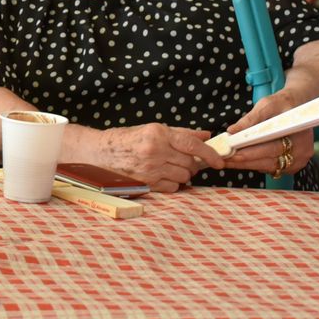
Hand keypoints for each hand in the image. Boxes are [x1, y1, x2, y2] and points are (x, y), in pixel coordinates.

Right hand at [89, 123, 226, 192]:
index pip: (192, 145)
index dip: (210, 154)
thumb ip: (181, 133)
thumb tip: (206, 136)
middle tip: (184, 161)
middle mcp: (155, 151)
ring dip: (182, 174)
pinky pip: (173, 188)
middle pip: (190, 164)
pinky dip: (172, 184)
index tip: (219, 161)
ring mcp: (150, 168)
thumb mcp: (153, 130)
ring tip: (169, 167)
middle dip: (192, 164)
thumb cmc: (126, 140)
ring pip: (184, 177)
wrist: (99, 153)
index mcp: (158, 133)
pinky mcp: (146, 183)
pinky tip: (161, 176)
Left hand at [224, 91, 313, 176]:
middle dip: (244, 160)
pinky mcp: (293, 165)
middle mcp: (302, 151)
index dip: (250, 152)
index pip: (272, 147)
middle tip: (224, 160)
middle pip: (270, 160)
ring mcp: (299, 160)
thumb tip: (232, 131)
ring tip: (228, 161)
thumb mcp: (266, 105)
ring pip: (269, 167)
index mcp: (299, 134)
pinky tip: (241, 161)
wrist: (296, 107)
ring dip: (247, 164)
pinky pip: (271, 168)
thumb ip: (250, 119)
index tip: (232, 153)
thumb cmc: (281, 104)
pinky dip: (256, 164)